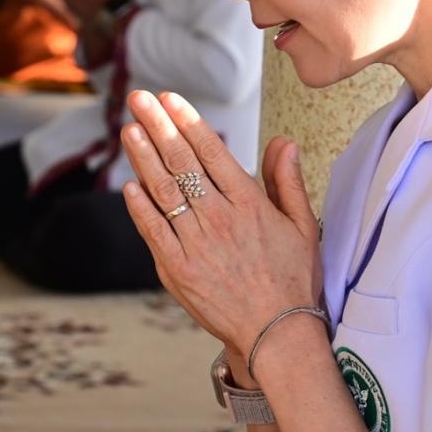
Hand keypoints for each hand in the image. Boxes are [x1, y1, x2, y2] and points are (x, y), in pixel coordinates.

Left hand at [118, 90, 322, 357]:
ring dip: (143, 157)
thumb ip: (287, 181)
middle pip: (181, 162)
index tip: (169, 99)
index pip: (211, 151)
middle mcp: (219, 217)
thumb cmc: (293, 279)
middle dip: (158, 126)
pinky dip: (140, 206)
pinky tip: (129, 184)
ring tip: (129, 129)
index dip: (187, 121)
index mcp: (249, 203)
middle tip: (139, 98)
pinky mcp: (177, 270)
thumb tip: (283, 141)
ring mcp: (195, 243)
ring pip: (163, 190)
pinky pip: (153, 230)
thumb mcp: (303, 226)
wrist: (277, 333)